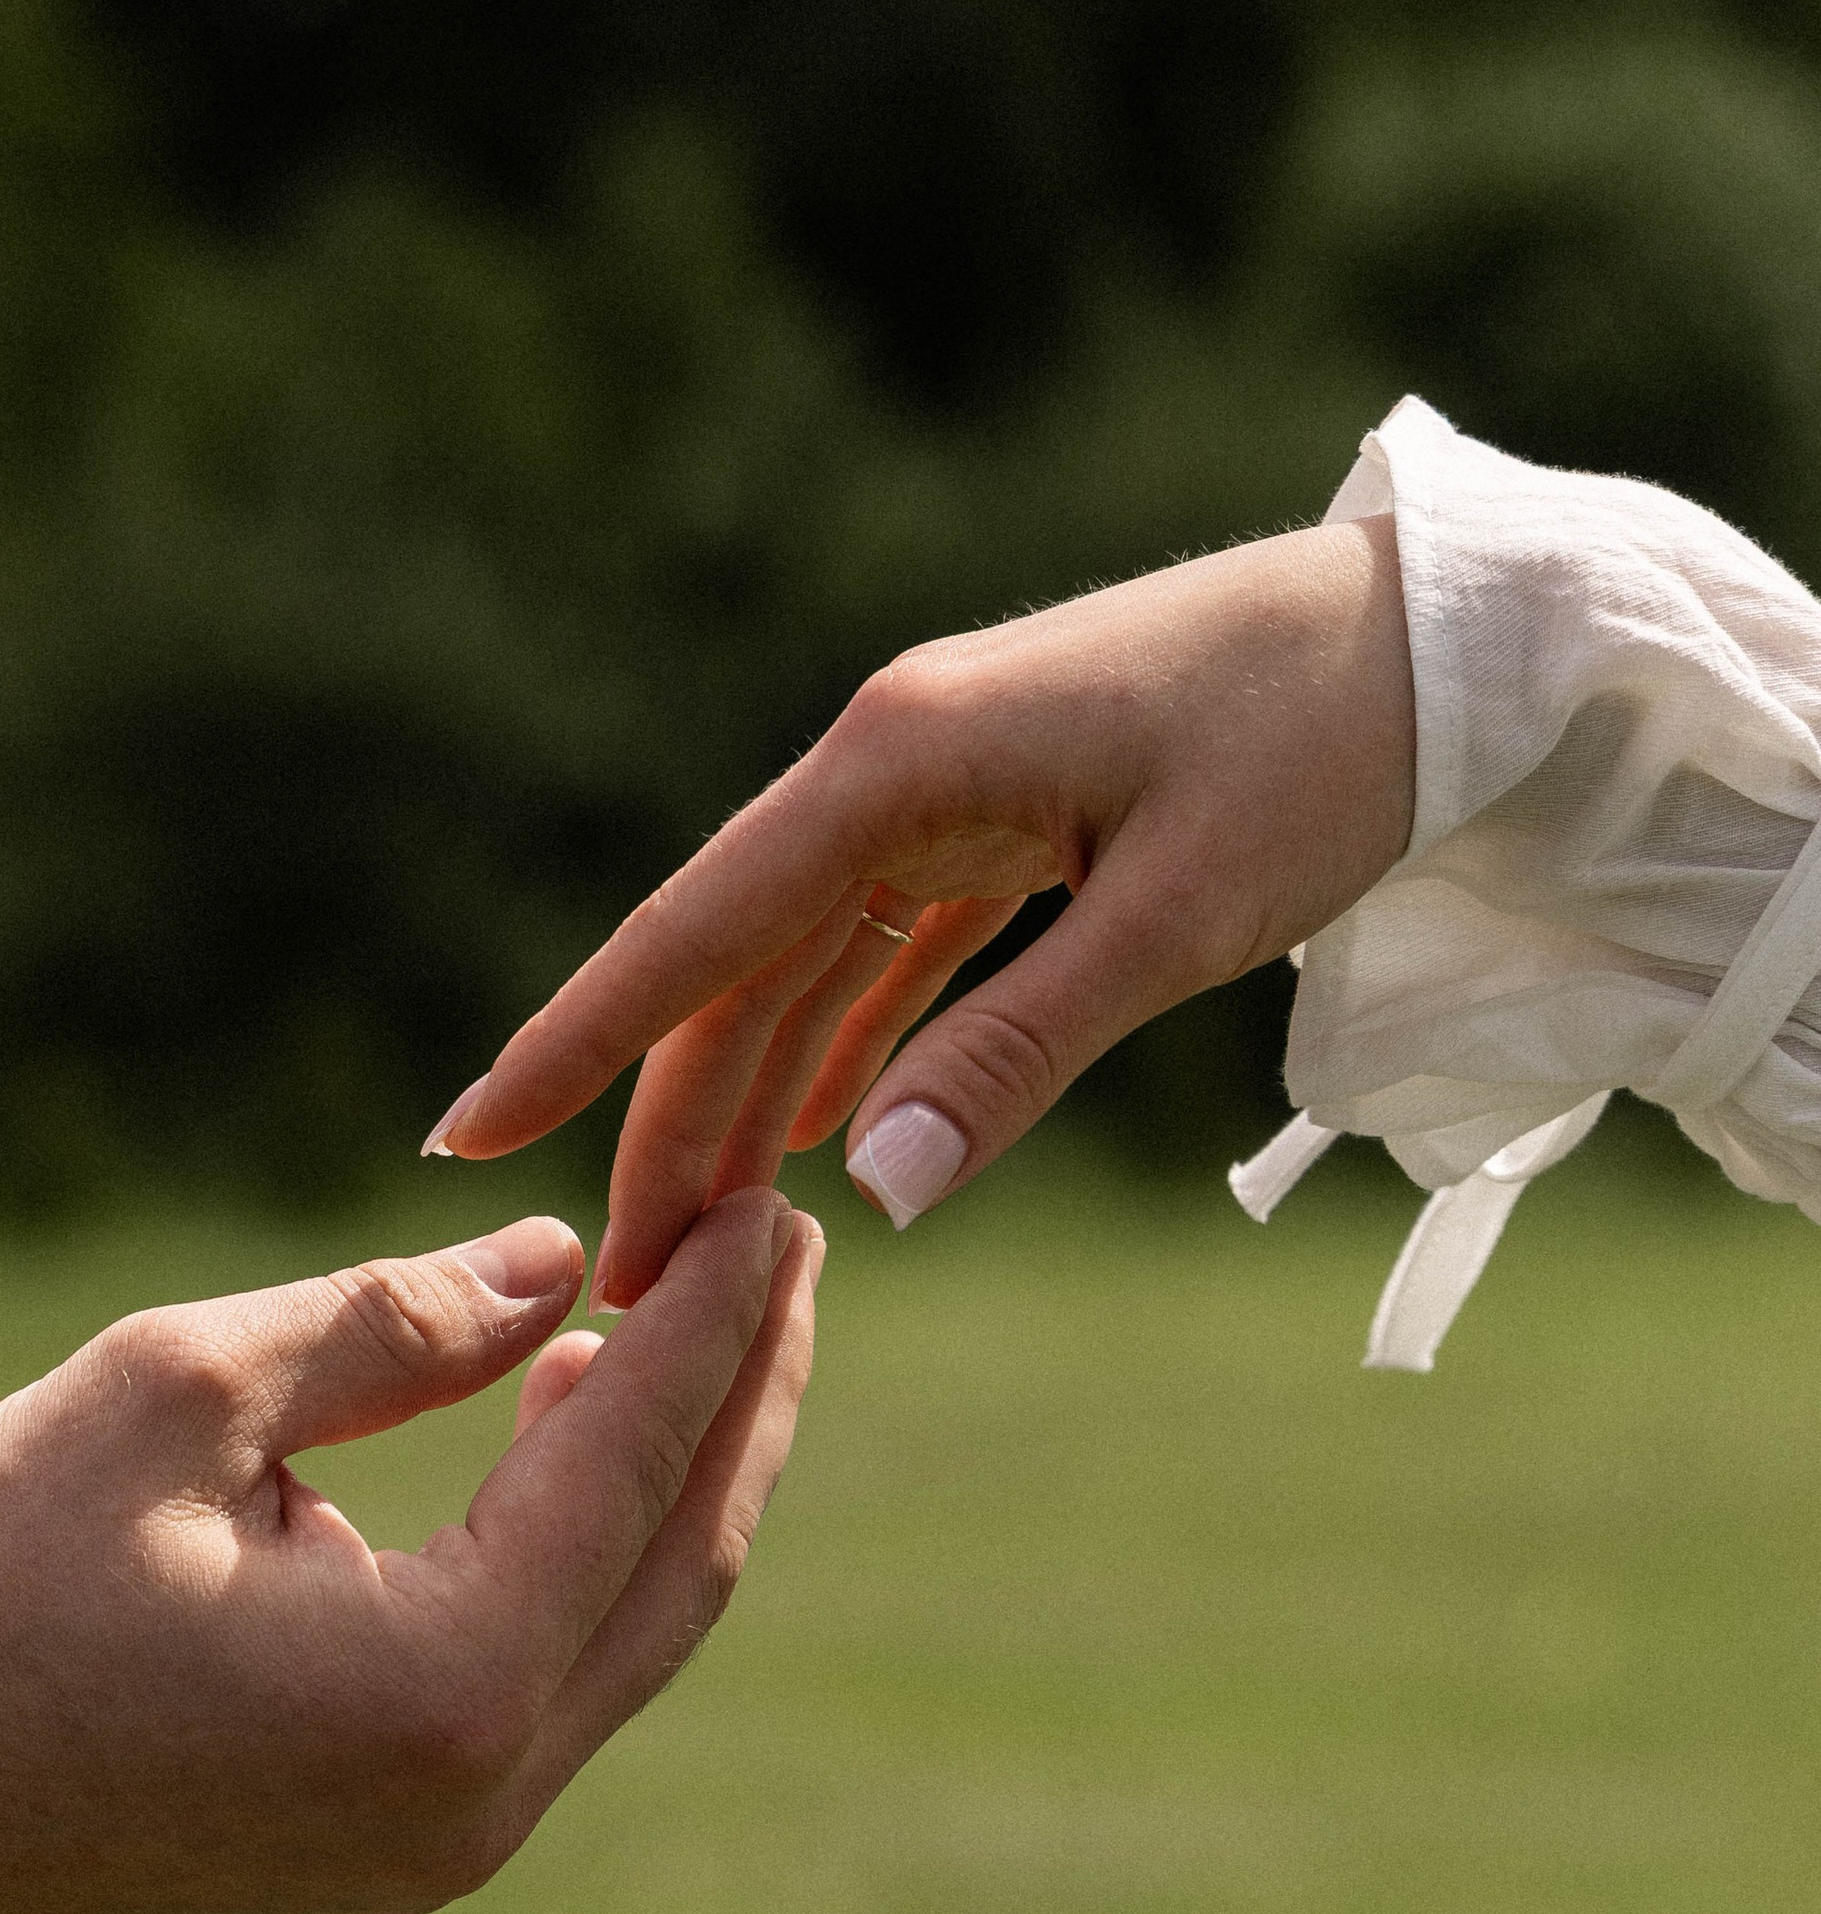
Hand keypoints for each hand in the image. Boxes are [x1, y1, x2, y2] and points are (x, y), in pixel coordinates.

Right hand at [0, 1191, 820, 1913]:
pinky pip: (555, 1676)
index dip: (710, 1319)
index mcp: (445, 1685)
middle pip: (681, 1563)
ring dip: (674, 1471)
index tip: (771, 1207)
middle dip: (741, 1395)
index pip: (631, 1460)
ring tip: (703, 1320)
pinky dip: (590, 1550)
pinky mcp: (401, 1847)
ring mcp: (448, 1845)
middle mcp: (480, 1795)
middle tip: (783, 1250)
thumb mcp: (182, 1392)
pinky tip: (572, 1430)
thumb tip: (557, 1267)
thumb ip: (393, 1323)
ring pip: (631, 1631)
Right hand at [428, 519, 1415, 1301]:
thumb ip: (1015, 1054)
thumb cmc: (1325, 747)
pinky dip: (849, 1039)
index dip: (579, 1038)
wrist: (1447, 632)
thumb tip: (870, 1196)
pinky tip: (819, 1135)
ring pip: (802, 962)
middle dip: (665, 1119)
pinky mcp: (1007, 810)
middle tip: (609, 1280)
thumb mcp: (1180, 915)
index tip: (467, 1137)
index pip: (700, 925)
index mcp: (901, 758)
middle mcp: (892, 761)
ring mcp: (946, 782)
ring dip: (750, 1096)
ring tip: (694, 1242)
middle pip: (733, 962)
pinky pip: (888, 943)